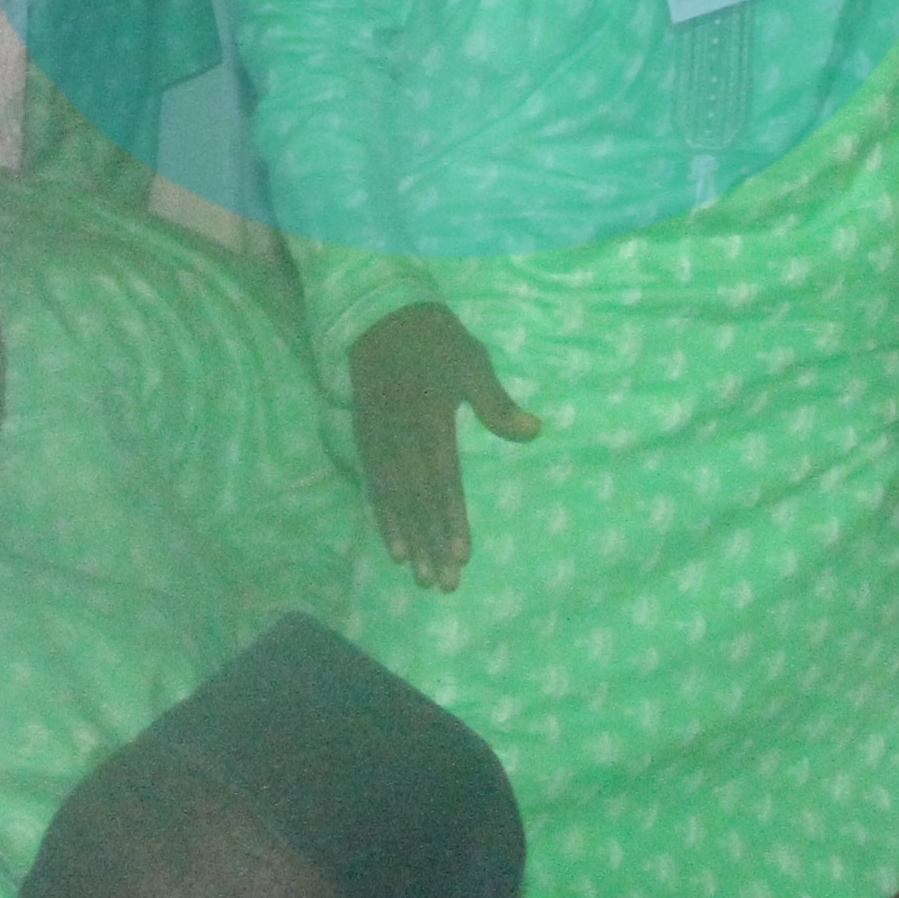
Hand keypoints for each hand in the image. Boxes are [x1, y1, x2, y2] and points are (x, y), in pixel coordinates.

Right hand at [349, 302, 540, 593]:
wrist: (379, 314)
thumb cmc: (435, 339)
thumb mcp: (472, 360)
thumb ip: (497, 402)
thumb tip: (534, 431)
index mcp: (431, 418)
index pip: (444, 478)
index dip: (453, 518)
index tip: (463, 554)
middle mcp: (402, 436)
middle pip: (418, 499)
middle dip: (432, 542)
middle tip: (443, 583)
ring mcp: (379, 439)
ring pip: (395, 499)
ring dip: (410, 539)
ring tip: (420, 577)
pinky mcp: (365, 438)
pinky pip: (373, 486)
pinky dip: (383, 518)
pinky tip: (394, 547)